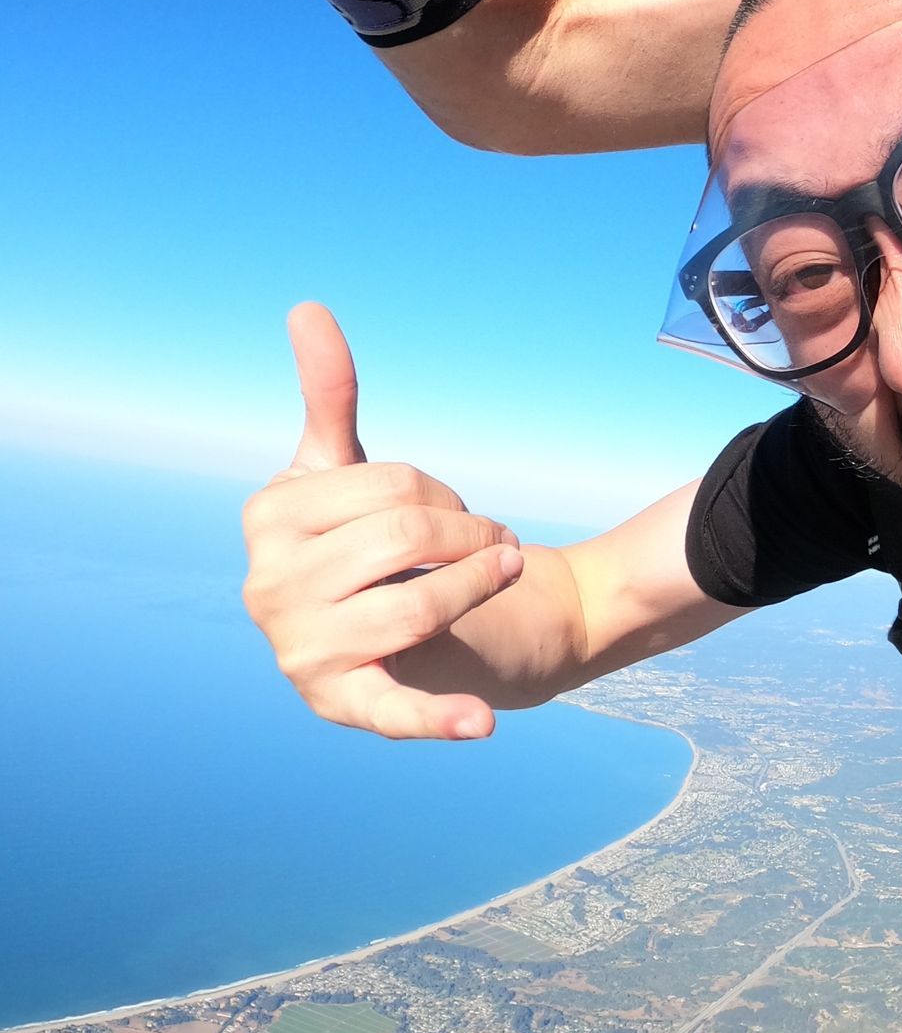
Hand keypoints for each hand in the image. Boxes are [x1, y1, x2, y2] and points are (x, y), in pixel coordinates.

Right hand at [241, 303, 521, 739]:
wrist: (423, 627)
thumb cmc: (377, 543)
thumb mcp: (348, 468)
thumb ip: (328, 395)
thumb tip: (307, 309)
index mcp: (267, 516)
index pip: (391, 485)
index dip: (443, 495)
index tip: (451, 513)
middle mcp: (267, 586)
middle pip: (407, 536)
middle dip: (470, 537)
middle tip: (496, 548)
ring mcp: (300, 650)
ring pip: (418, 604)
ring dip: (480, 588)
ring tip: (502, 580)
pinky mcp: (344, 704)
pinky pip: (392, 710)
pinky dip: (438, 719)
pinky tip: (478, 723)